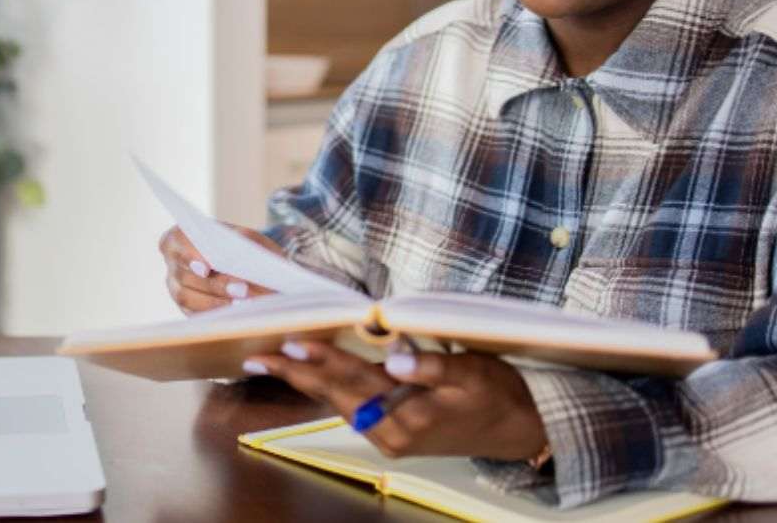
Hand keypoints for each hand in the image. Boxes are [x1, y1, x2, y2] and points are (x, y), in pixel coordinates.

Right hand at [157, 224, 279, 313]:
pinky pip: (193, 313)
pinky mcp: (185, 306)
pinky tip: (234, 312)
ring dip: (214, 302)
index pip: (177, 241)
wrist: (249, 265)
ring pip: (186, 297)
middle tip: (241, 290)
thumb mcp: (246, 237)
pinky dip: (214, 313)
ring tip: (241, 303)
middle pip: (183, 275)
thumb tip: (237, 255)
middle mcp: (173, 262)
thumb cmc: (243, 246)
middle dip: (213, 285)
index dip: (190, 255)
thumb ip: (243, 239)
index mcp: (180, 237)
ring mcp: (175, 286)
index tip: (207, 269)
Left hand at [245, 341, 547, 461]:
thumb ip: (430, 367)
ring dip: (305, 380)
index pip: (354, 380)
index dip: (321, 358)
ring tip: (270, 360)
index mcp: (407, 416)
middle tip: (258, 354)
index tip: (292, 340)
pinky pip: (349, 407)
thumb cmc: (496, 394)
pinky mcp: (390, 434)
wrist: (518, 430)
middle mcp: (390, 432)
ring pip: (337, 402)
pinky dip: (326, 387)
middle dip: (296, 371)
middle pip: (335, 394)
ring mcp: (388, 436)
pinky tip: (308, 373)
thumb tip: (394, 357)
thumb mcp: (472, 373)